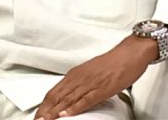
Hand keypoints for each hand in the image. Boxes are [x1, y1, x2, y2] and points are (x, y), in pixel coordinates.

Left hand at [35, 36, 156, 118]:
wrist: (129, 54)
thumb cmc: (112, 63)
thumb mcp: (90, 73)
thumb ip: (80, 84)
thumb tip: (71, 95)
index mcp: (74, 75)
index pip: (53, 92)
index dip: (44, 105)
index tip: (38, 114)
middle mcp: (78, 78)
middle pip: (56, 97)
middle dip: (45, 111)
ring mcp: (89, 83)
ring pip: (67, 99)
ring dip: (55, 112)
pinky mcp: (102, 88)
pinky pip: (85, 100)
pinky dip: (74, 108)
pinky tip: (66, 115)